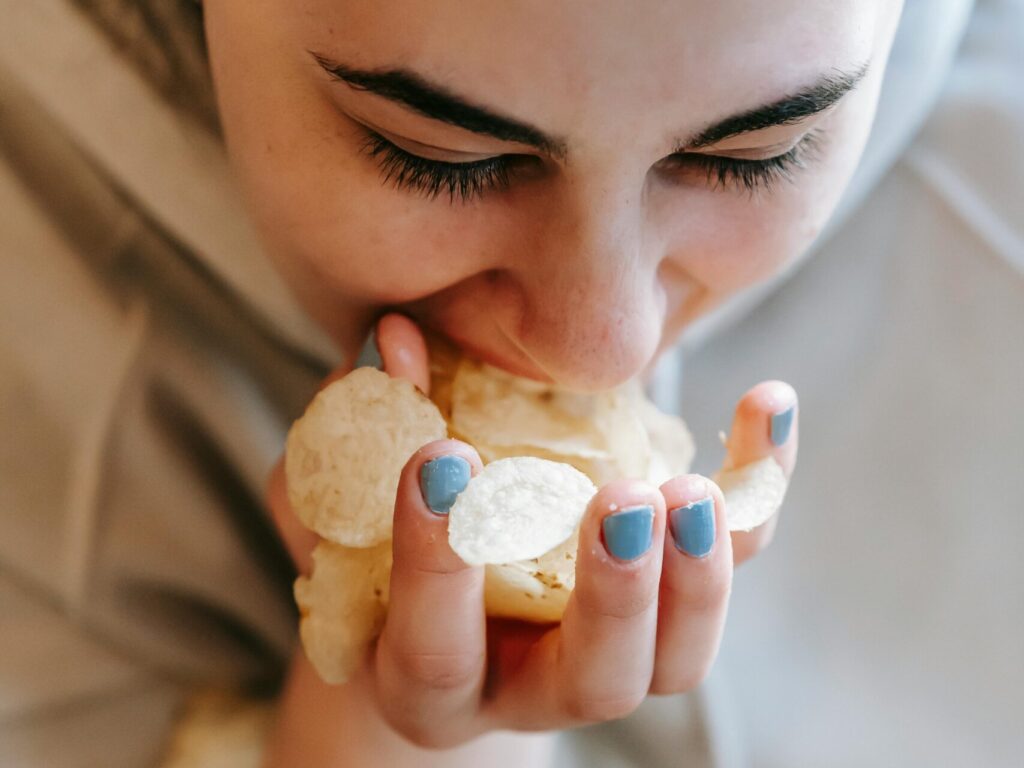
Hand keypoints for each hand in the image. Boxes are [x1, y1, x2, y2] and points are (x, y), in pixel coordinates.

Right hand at [264, 313, 798, 761]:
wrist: (451, 601)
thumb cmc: (375, 550)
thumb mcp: (341, 502)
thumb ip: (354, 437)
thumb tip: (395, 339)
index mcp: (431, 676)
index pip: (435, 646)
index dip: (437, 562)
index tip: (443, 458)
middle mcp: (532, 687)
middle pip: (594, 681)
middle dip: (614, 595)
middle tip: (621, 502)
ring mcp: (615, 653)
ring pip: (680, 656)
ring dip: (699, 572)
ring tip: (693, 486)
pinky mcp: (672, 599)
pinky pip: (734, 560)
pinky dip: (757, 490)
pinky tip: (769, 404)